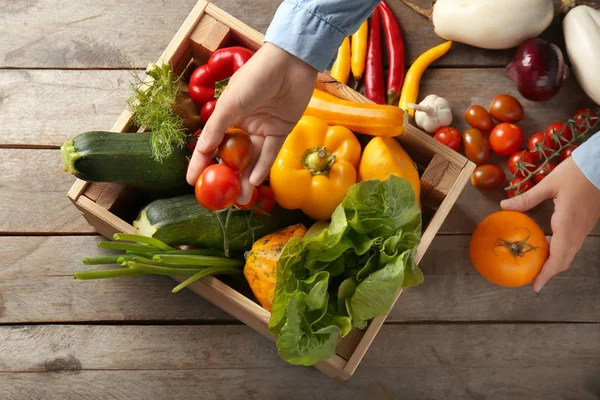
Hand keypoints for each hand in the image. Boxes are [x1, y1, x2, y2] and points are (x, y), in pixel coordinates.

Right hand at [186, 43, 317, 203]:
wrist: (289, 63)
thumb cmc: (255, 77)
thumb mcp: (230, 103)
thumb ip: (216, 129)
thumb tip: (203, 151)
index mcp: (227, 115)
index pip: (211, 143)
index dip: (201, 162)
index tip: (192, 181)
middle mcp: (243, 125)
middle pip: (232, 155)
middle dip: (227, 176)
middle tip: (222, 197)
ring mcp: (262, 129)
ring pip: (251, 159)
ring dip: (246, 178)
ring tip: (241, 198)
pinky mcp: (280, 131)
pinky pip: (269, 153)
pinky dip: (262, 167)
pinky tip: (254, 181)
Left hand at [500, 157, 599, 291]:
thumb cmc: (577, 173)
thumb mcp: (549, 184)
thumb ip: (527, 198)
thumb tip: (504, 206)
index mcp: (568, 225)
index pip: (557, 257)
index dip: (546, 274)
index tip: (535, 286)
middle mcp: (578, 231)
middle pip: (564, 260)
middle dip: (548, 272)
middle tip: (531, 277)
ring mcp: (584, 228)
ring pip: (569, 253)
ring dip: (553, 260)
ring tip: (535, 261)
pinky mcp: (586, 223)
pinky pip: (572, 243)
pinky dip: (559, 249)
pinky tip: (546, 241)